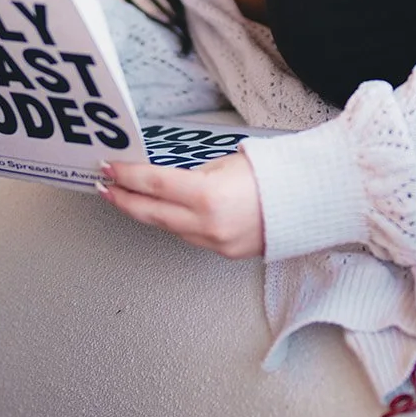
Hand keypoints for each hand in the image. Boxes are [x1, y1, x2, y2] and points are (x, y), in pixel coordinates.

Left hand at [96, 150, 264, 258]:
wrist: (310, 202)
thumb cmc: (275, 176)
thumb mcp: (227, 164)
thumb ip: (194, 175)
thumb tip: (169, 182)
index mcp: (207, 196)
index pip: (154, 184)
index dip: (127, 176)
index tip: (110, 169)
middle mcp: (208, 224)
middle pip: (151, 212)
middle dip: (124, 199)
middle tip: (106, 187)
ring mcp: (215, 242)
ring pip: (167, 227)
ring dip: (146, 212)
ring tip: (130, 198)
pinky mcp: (223, 252)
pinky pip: (188, 237)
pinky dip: (173, 223)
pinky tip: (164, 212)